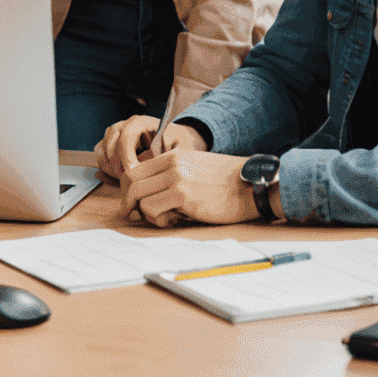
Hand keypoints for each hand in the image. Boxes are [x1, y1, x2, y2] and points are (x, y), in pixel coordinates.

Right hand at [94, 115, 204, 180]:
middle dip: (119, 167)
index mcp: (139, 122)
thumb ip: (164, 153)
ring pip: (103, 151)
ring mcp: (115, 135)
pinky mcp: (110, 144)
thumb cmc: (178, 143)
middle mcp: (124, 125)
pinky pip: (100, 156)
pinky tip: (120, 178)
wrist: (176, 142)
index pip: (125, 139)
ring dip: (111, 168)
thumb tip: (145, 159)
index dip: (127, 159)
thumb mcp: (179, 147)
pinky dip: (106, 168)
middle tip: (131, 182)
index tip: (134, 174)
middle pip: (110, 146)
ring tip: (127, 181)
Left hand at [118, 149, 259, 227]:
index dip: (128, 188)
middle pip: (130, 181)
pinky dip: (155, 218)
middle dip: (127, 201)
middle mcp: (170, 164)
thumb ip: (172, 174)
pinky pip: (151, 208)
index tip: (131, 203)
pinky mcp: (183, 195)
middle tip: (132, 214)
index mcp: (172, 156)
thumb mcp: (194, 168)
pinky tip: (170, 220)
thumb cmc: (225, 183)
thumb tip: (151, 192)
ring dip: (143, 212)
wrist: (250, 185)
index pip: (135, 169)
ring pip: (137, 195)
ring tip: (160, 217)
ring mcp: (176, 178)